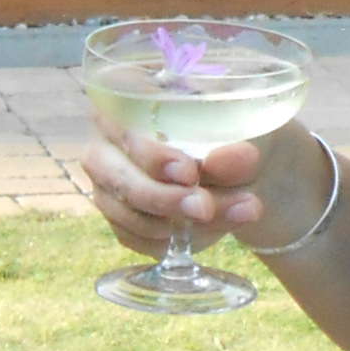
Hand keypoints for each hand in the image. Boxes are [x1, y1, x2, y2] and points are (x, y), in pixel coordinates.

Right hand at [81, 117, 307, 254]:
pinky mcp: (124, 226)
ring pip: (135, 219)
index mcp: (122, 108)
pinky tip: (220, 227)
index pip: (124, 132)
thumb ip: (234, 147)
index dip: (153, 156)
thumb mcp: (240, 130)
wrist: (241, 166)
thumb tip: (242, 158)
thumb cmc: (229, 130)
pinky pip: (145, 242)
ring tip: (243, 211)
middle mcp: (106, 152)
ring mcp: (110, 193)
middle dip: (166, 199)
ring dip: (188, 223)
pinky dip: (183, 239)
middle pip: (121, 182)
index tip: (189, 174)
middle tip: (207, 208)